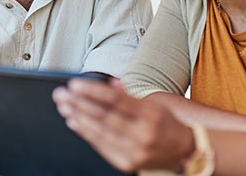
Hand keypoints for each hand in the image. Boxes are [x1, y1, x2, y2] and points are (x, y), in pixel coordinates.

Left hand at [52, 78, 193, 173]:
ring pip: (100, 133)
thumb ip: (129, 93)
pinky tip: (75, 122)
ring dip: (78, 118)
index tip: (74, 84)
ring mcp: (136, 152)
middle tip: (61, 94)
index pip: (116, 100)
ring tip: (64, 106)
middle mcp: (144, 134)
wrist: (184, 152)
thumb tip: (109, 81)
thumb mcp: (154, 103)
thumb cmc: (165, 123)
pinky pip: (102, 147)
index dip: (93, 91)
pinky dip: (86, 134)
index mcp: (152, 114)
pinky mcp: (128, 164)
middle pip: (104, 116)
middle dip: (79, 104)